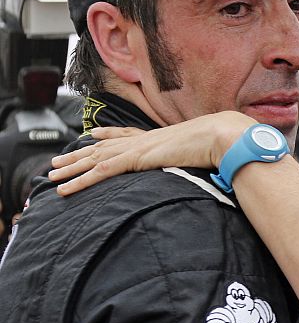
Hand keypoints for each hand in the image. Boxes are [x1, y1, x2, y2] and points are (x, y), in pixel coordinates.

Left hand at [49, 111, 255, 195]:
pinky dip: (80, 181)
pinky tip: (65, 188)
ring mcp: (138, 148)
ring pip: (94, 159)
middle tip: (58, 161)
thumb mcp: (206, 152)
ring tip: (52, 175)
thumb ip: (200, 157)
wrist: (221, 137)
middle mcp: (144, 139)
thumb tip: (212, 165)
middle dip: (79, 154)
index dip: (108, 135)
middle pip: (103, 147)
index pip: (127, 134)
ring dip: (71, 168)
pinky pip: (99, 172)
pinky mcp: (135, 159)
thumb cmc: (222, 144)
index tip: (93, 135)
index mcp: (159, 137)